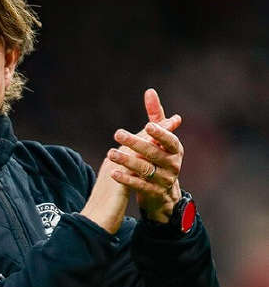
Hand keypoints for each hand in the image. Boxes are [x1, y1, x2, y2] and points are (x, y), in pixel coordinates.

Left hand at [107, 89, 182, 222]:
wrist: (163, 194)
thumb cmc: (160, 158)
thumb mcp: (160, 139)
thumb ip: (155, 117)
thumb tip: (150, 91)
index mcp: (175, 150)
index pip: (170, 140)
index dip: (160, 133)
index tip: (147, 126)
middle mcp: (173, 165)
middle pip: (153, 153)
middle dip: (135, 143)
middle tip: (118, 134)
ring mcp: (164, 180)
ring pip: (145, 169)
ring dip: (127, 161)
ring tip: (110, 154)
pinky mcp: (153, 193)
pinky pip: (139, 185)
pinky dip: (126, 179)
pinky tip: (113, 173)